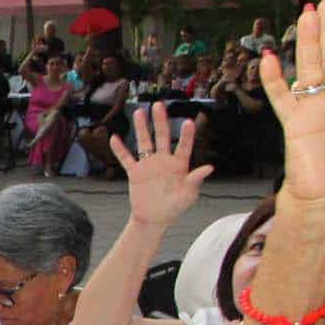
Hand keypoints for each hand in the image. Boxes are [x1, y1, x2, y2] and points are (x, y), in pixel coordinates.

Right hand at [112, 104, 211, 229]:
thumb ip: (196, 180)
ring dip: (141, 128)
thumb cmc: (174, 208)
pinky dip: (120, 150)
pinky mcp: (135, 173)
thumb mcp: (188, 195)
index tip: (188, 121)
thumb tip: (209, 167)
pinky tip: (114, 138)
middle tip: (158, 105)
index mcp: (179, 165)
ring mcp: (149, 165)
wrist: (154, 219)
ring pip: (144, 143)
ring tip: (139, 112)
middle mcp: (164, 161)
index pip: (184, 146)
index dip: (187, 135)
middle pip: (162, 137)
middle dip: (160, 121)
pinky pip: (126, 159)